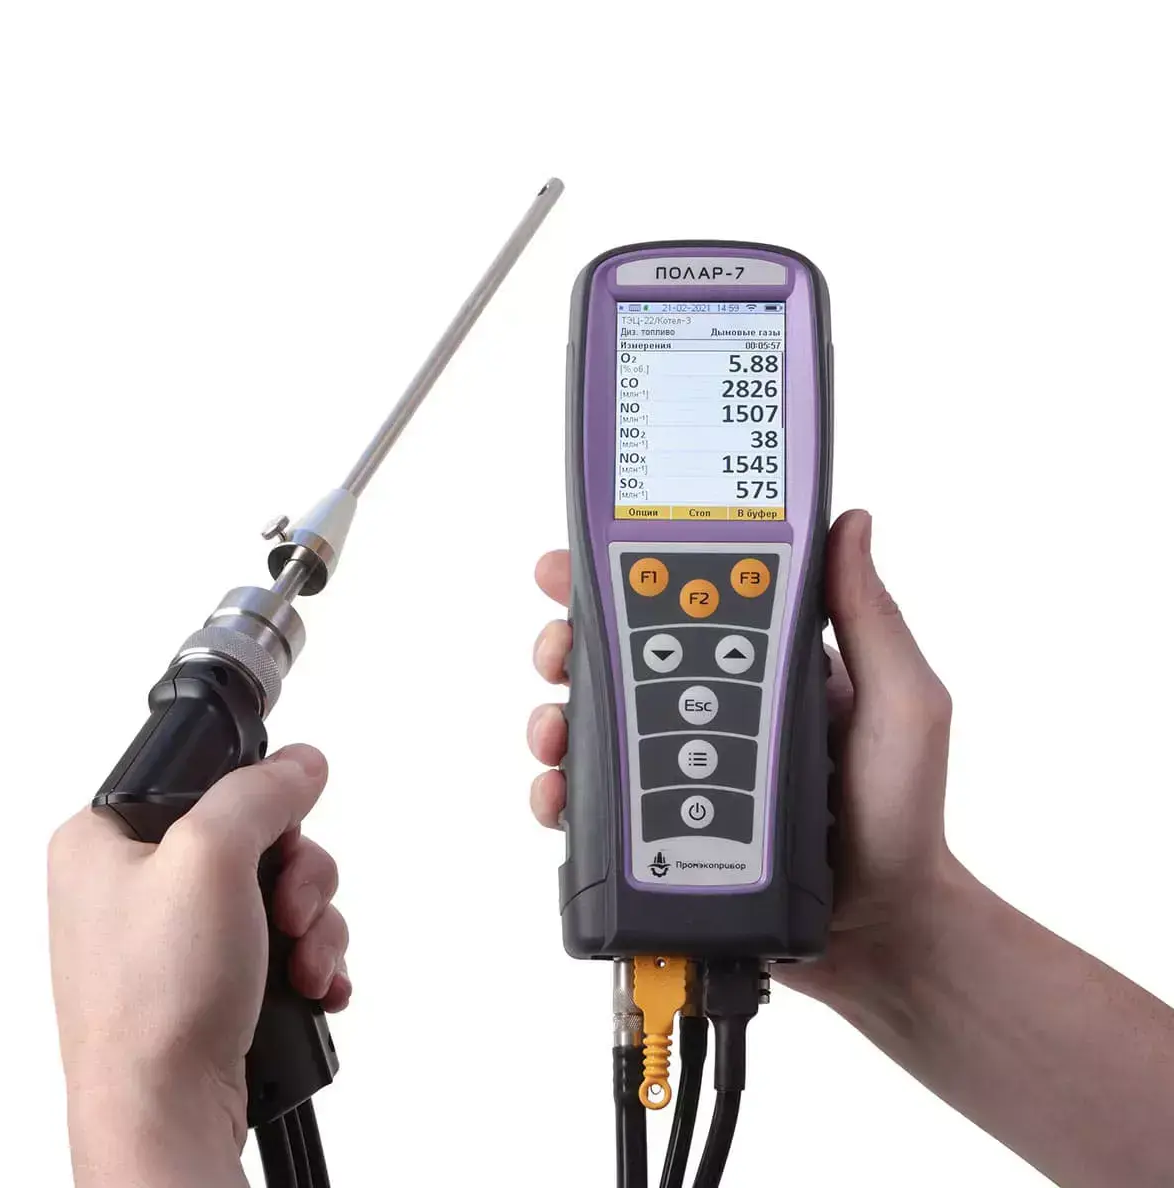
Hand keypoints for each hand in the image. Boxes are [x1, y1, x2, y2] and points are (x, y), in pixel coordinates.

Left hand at [48, 744, 351, 1185]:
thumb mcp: (211, 859)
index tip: (280, 835)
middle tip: (290, 913)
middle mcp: (133, 883)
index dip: (257, 804)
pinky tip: (309, 985)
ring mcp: (171, 936)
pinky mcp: (205, 978)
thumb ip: (259, 793)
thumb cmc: (156, 1001)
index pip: (206, 778)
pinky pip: (279, 940)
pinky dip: (306, 959)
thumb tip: (299, 762)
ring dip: (312, 925)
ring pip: (279, 890)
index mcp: (104, 838)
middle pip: (258, 837)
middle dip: (299, 879)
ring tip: (303, 964)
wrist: (165, 1115)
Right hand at [526, 509, 955, 1002]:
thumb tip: (848, 524)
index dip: (617, 576)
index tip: (571, 565)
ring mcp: (677, 768)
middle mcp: (709, 708)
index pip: (680, 601)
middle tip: (554, 654)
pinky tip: (557, 800)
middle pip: (615, 659)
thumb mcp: (903, 703)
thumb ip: (872, 618)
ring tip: (554, 735)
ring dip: (555, 719)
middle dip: (567, 645)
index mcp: (760, 665)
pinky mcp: (655, 829)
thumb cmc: (902, 816)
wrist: (883, 933)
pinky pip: (592, 804)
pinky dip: (559, 795)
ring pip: (591, 727)